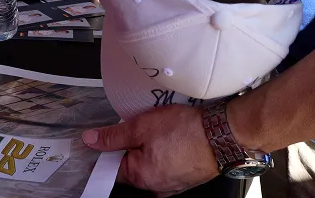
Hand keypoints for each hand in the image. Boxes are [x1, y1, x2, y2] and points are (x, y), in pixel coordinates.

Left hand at [83, 105, 218, 194]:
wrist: (223, 134)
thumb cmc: (186, 131)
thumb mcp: (140, 126)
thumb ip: (113, 136)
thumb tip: (91, 140)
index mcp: (140, 177)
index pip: (111, 168)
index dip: (109, 149)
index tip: (112, 136)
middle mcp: (155, 187)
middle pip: (131, 166)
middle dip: (132, 146)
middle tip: (141, 127)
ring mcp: (171, 185)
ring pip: (150, 164)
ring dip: (150, 148)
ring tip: (161, 130)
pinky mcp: (185, 177)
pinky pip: (167, 165)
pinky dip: (166, 152)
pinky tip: (173, 137)